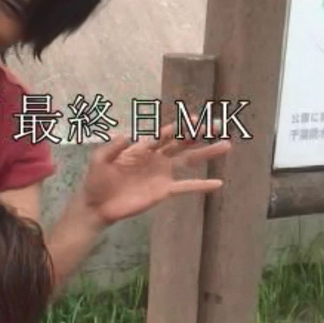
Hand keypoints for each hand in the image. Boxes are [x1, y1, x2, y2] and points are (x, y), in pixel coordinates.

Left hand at [79, 120, 231, 224]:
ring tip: (226, 145)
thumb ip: (112, 147)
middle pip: (181, 142)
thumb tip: (126, 135)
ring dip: (207, 154)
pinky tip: (218, 183)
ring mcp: (162, 174)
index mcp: (142, 147)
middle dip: (198, 133)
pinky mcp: (164, 191)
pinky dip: (201, 185)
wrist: (97, 205)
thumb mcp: (99, 160)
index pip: (164, 133)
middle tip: (217, 125)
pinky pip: (186, 186)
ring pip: (189, 161)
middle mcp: (156, 158)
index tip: (194, 118)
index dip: (178, 126)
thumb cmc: (97, 179)